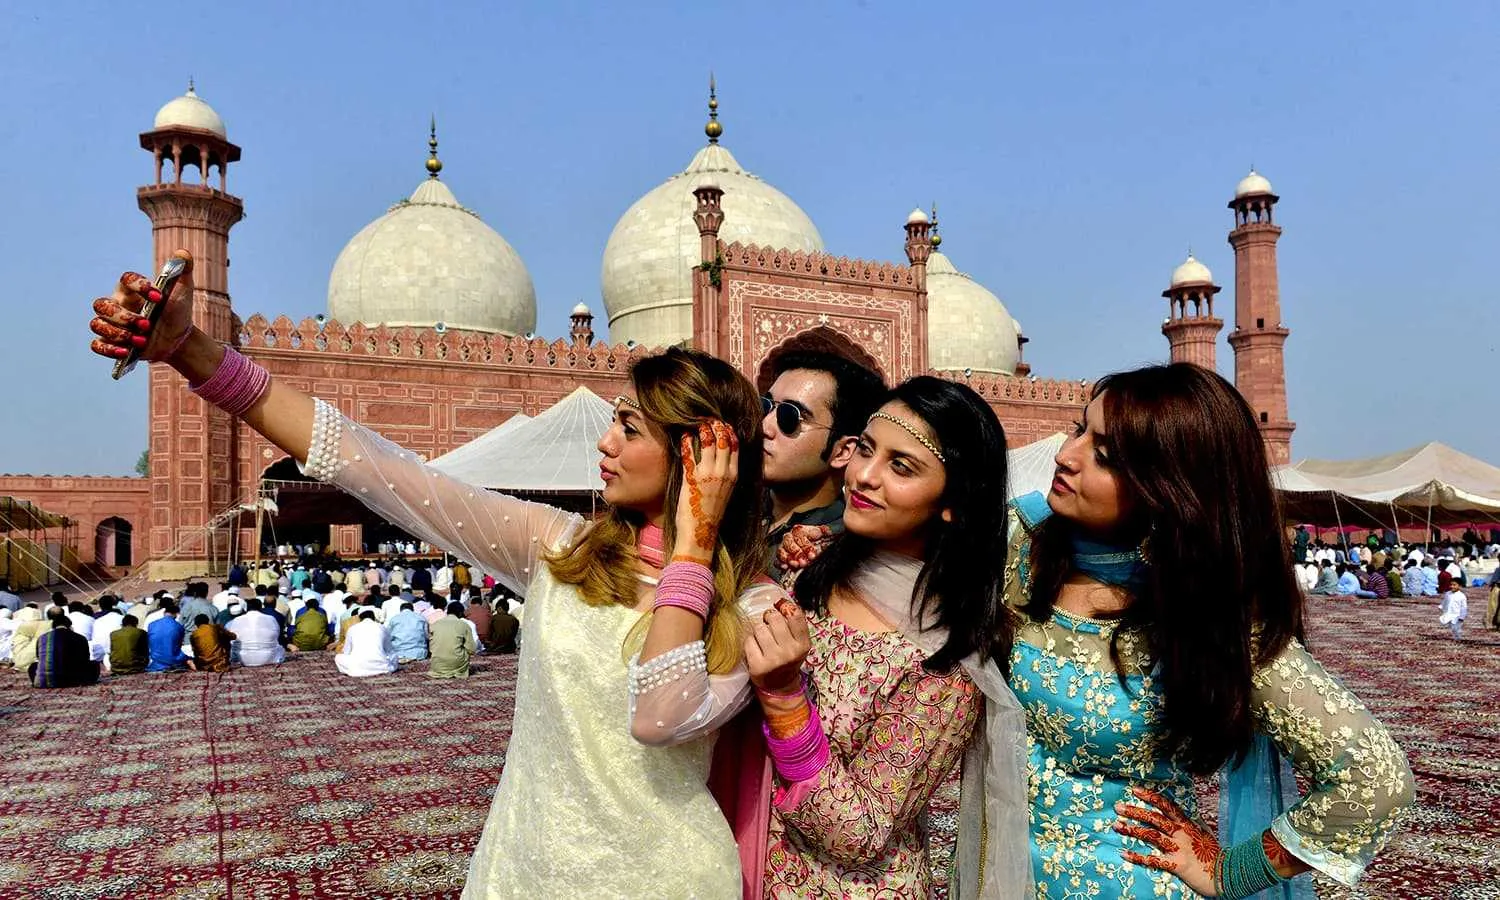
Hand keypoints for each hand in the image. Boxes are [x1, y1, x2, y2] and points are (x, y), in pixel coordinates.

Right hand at [89, 250, 195, 364]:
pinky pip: (97, 345)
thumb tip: (183, 253)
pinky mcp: (112, 343)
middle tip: (146, 324)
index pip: (125, 280)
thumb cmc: (176, 311)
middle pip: (101, 304)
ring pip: (97, 324)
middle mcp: (117, 305)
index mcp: (131, 291)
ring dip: (117, 333)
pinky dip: (108, 349)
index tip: (159, 297)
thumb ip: (183, 269)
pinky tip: (125, 352)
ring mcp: (112, 325)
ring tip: (141, 340)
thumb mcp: (183, 291)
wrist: (179, 339)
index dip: (139, 286)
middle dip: (123, 316)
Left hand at [671, 420, 738, 563]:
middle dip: (716, 424)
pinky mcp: (691, 478)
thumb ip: (724, 474)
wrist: (701, 532)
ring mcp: (707, 474)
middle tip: (708, 418)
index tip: (722, 423)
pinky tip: (683, 435)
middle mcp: (723, 472)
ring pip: (707, 442)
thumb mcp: (725, 491)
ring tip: (696, 422)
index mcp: (733, 475)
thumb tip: (719, 460)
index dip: (728, 431)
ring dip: (701, 429)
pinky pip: (689, 453)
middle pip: (723, 439)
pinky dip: (686, 441)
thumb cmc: (711, 513)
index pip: (734, 445)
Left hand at [744, 598, 810, 694]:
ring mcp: (774, 660)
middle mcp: (790, 652)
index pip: (795, 615)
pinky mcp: (758, 666)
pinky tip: (756, 649)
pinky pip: (749, 641)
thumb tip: (780, 602)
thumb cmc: (788, 658)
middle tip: (769, 625)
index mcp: (803, 644)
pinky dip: (750, 642)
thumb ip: (794, 625)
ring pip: (759, 628)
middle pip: (774, 618)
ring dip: (759, 630)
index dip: (785, 607)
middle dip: (769, 618)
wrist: (780, 686)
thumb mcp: (799, 643)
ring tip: (763, 639)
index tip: (780, 608)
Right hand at [777, 524, 833, 571]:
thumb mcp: (825, 537)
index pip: (799, 534)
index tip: (812, 555)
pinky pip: (777, 559)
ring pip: (781, 550)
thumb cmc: (819, 543)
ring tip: (795, 565)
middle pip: (789, 542)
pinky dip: (780, 563)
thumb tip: (828, 532)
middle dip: (797, 553)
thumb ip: (826, 533)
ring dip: (788, 558)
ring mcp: (785, 546)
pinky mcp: (781, 557)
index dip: (805, 545)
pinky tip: (785, 567)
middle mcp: (791, 537)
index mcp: (801, 530)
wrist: (815, 551)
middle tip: (803, 562)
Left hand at [1115, 786, 1220, 896]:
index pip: (1167, 806)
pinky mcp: (1177, 864)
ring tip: (1117, 825)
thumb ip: (1190, 825)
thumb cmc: (1214, 854)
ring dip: (1133, 830)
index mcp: (1187, 824)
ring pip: (1152, 836)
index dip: (1150, 796)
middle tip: (1118, 807)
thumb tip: (1179, 816)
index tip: (1135, 790)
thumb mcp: (1203, 834)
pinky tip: (1124, 853)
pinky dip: (1138, 857)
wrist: (1228, 873)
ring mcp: (1179, 848)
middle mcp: (1181, 833)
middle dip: (1135, 811)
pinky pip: (1154, 860)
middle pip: (1155, 819)